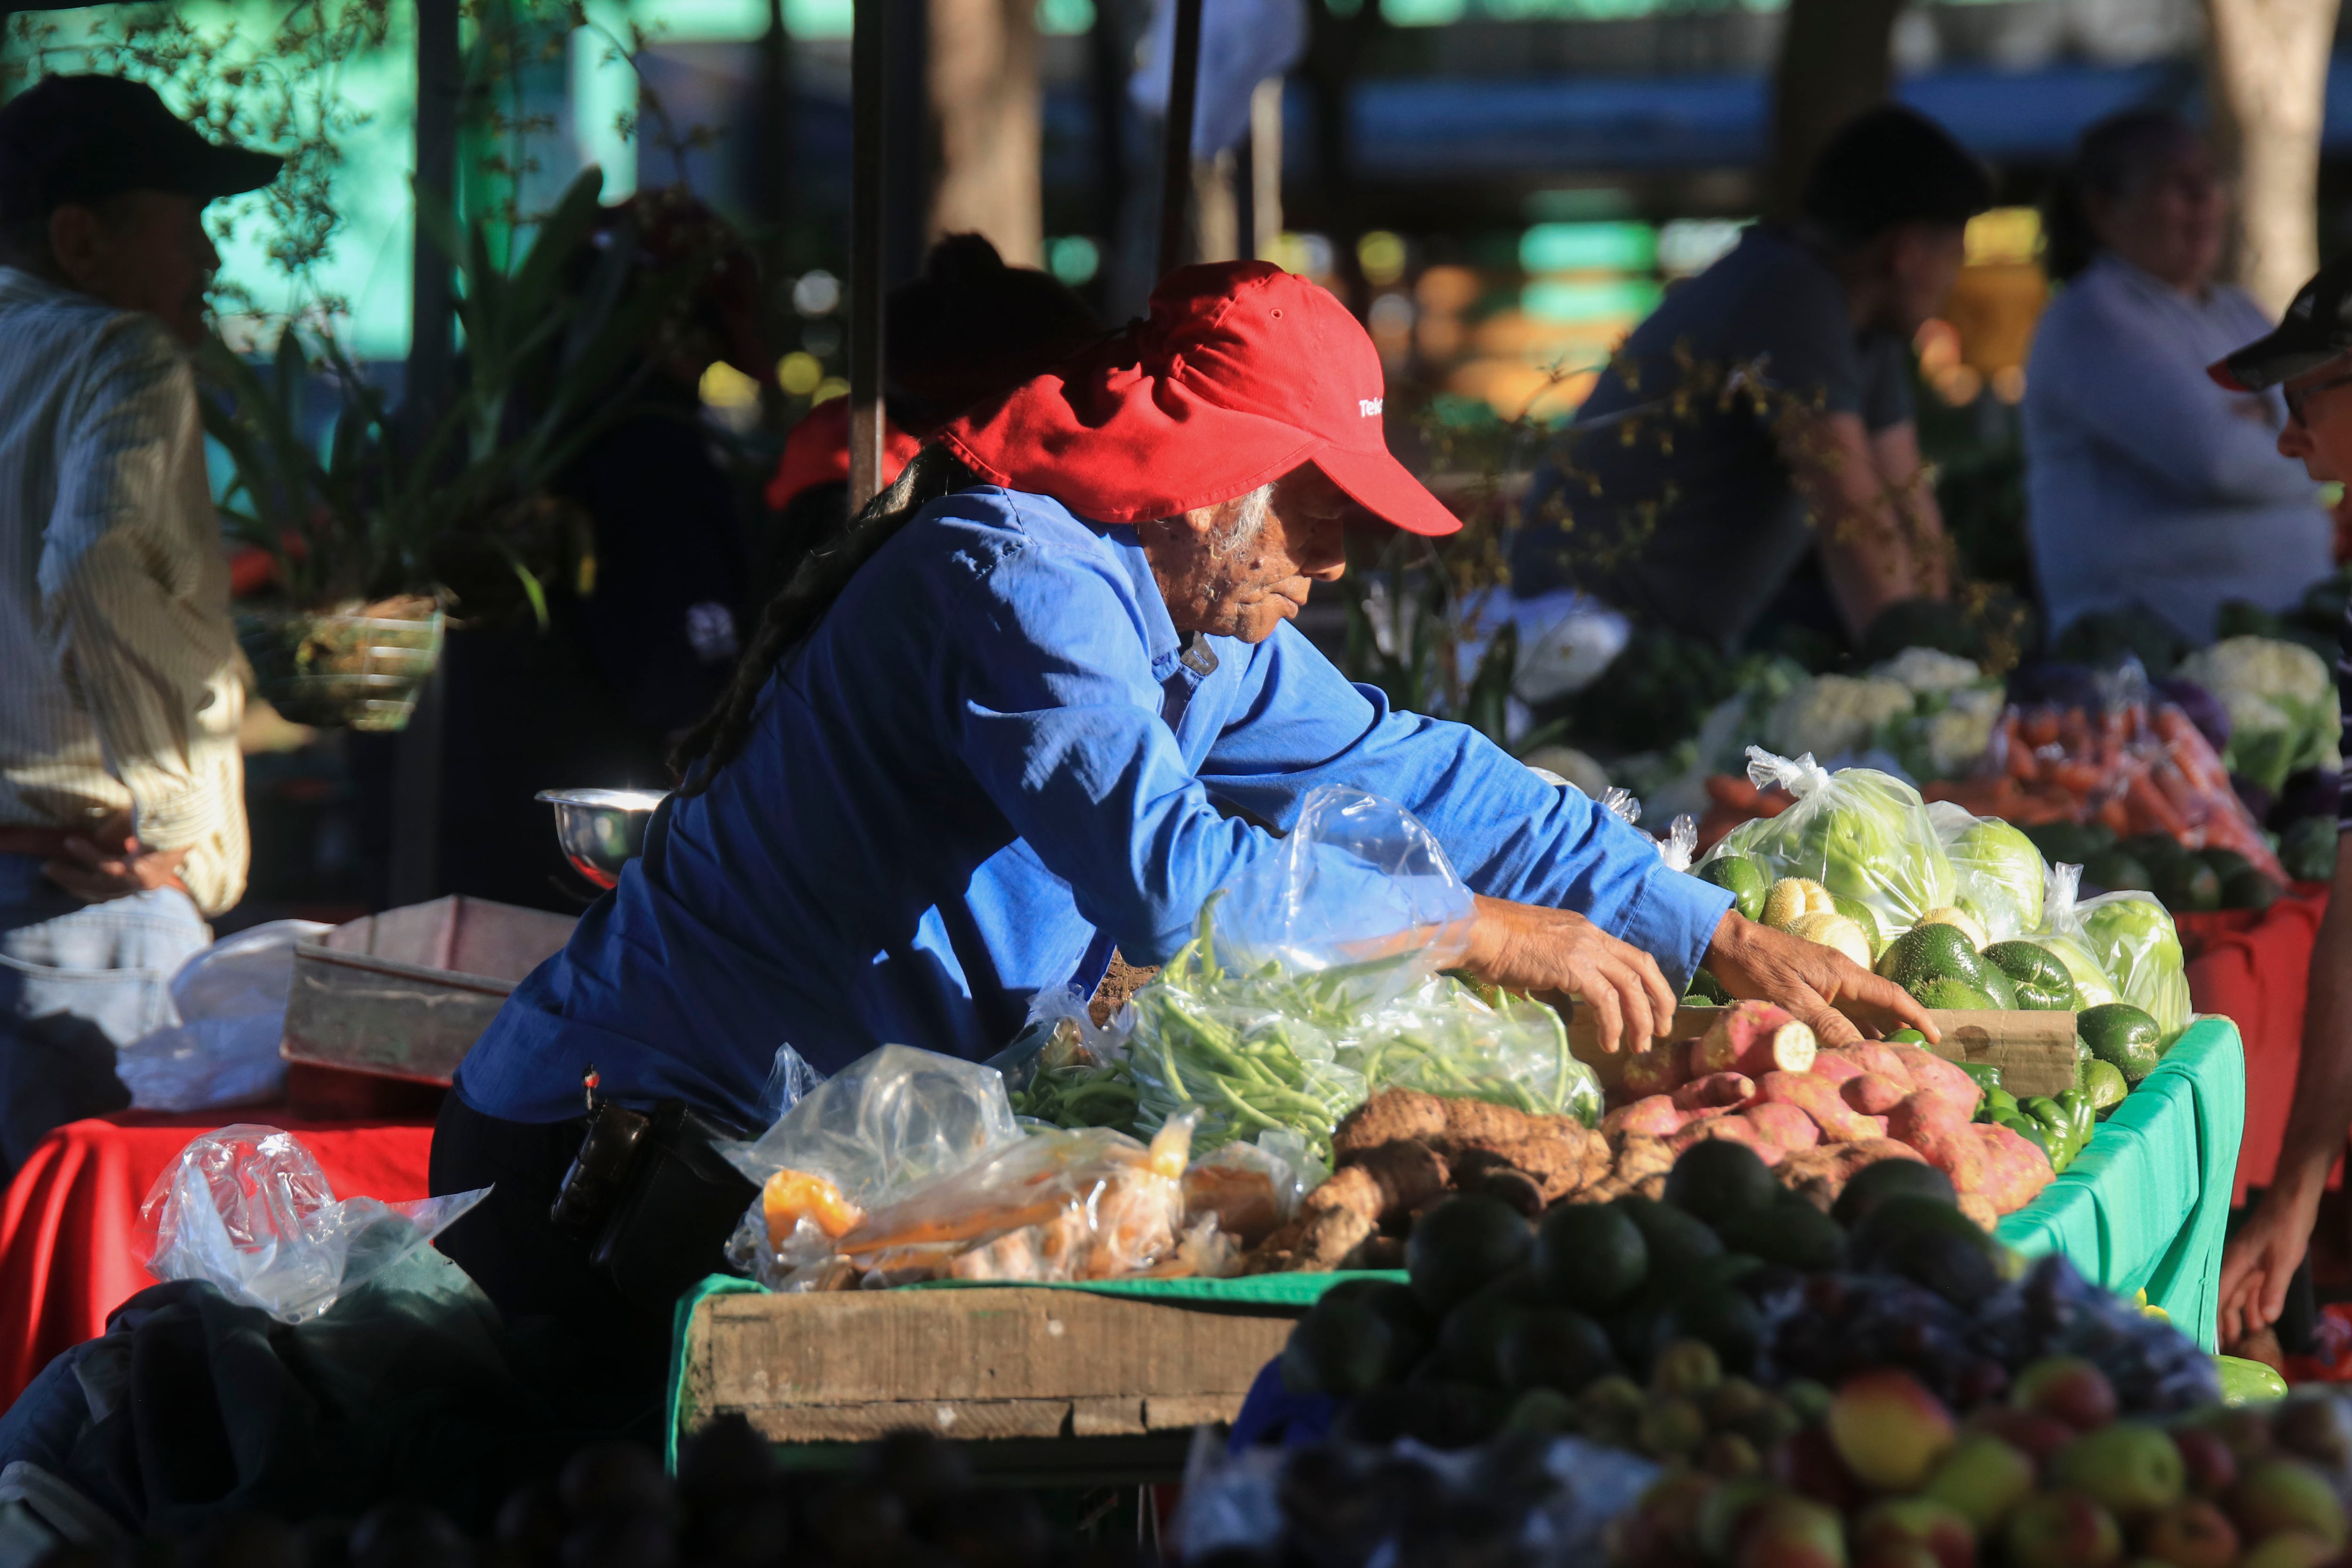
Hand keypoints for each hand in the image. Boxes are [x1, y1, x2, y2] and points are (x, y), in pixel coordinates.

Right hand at [42, 810, 187, 903]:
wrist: (185, 804)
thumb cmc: (161, 812)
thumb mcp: (132, 827)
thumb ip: (114, 838)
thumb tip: (95, 842)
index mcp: (149, 873)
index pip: (114, 888)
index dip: (88, 885)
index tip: (68, 877)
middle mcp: (149, 881)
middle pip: (103, 890)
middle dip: (73, 882)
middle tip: (49, 871)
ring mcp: (147, 880)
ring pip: (100, 883)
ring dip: (73, 873)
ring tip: (50, 864)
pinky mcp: (142, 873)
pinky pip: (106, 867)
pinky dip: (87, 855)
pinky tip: (71, 842)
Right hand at [1459, 894, 1676, 1055]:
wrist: (1478, 932)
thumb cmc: (1497, 945)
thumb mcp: (1539, 960)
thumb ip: (1560, 982)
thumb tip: (1571, 1011)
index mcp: (1586, 931)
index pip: (1631, 955)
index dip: (1649, 983)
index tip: (1654, 1008)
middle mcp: (1591, 936)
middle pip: (1642, 967)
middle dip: (1659, 1001)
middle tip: (1662, 1031)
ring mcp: (1584, 949)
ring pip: (1630, 986)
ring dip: (1640, 1019)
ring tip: (1639, 1045)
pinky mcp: (1573, 967)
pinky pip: (1605, 1000)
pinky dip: (1612, 1024)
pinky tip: (1609, 1042)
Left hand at [1701, 912, 1936, 1048]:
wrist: (1725, 941)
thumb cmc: (1757, 968)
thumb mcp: (1792, 1000)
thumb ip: (1827, 1025)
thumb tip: (1861, 1049)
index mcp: (1844, 974)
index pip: (1892, 996)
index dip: (1916, 1017)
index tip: (1935, 1038)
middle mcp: (1841, 973)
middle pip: (1881, 1004)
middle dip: (1901, 1028)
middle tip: (1914, 1056)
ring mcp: (1825, 977)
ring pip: (1861, 1007)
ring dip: (1876, 1029)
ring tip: (1889, 1056)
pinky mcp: (1809, 982)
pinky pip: (1841, 1006)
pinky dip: (1851, 1025)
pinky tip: (1851, 1042)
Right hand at [2219, 1185, 2319, 1345]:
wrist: (2293, 1199)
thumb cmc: (2286, 1227)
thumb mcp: (2283, 1261)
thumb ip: (2273, 1290)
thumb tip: (2266, 1320)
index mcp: (2234, 1264)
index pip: (2217, 1298)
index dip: (2213, 1320)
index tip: (2210, 1342)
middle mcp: (2235, 1265)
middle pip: (2225, 1300)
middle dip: (2226, 1324)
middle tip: (2230, 1350)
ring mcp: (2246, 1263)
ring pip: (2238, 1296)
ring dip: (2242, 1317)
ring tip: (2246, 1342)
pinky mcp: (2258, 1262)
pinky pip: (2251, 1289)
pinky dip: (2254, 1305)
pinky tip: (2262, 1320)